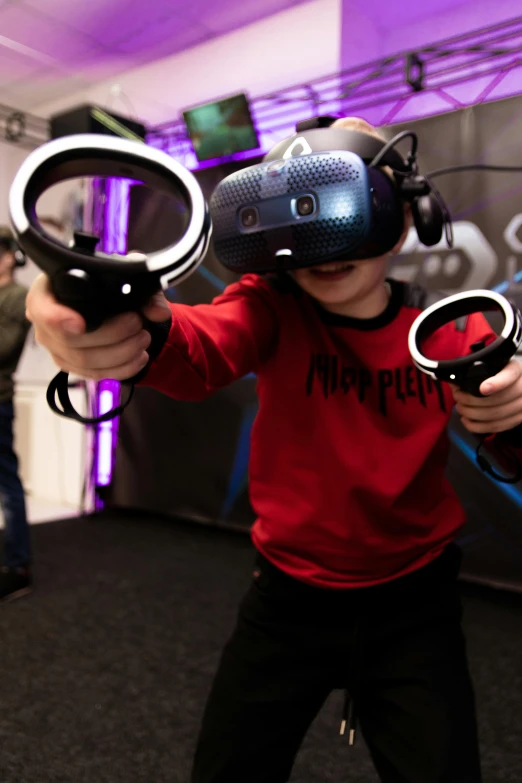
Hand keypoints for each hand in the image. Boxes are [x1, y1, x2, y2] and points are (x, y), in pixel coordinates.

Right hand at [25, 274, 170, 380]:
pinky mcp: (73, 367)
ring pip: (85, 361)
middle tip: (137, 324)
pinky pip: (95, 375)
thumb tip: (158, 311)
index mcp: (47, 292)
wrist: (112, 306)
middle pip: (71, 340)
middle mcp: (45, 323)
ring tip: (144, 339)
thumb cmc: (108, 287)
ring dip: (121, 353)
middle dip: (111, 334)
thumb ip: (143, 291)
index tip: (81, 324)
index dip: (58, 319)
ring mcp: (57, 348)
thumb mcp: (126, 279)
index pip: (42, 310)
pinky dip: (122, 369)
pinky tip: (140, 358)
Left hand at [451, 359, 521, 433]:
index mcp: (516, 370)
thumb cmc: (497, 374)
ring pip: (496, 415)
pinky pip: (497, 427)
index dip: (497, 383)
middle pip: (499, 399)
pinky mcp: (517, 420)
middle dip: (473, 400)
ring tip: (460, 408)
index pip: (510, 375)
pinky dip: (478, 426)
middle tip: (458, 397)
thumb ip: (474, 371)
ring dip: (473, 414)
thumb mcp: (491, 367)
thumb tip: (453, 382)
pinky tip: (466, 421)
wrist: (514, 385)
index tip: (482, 389)